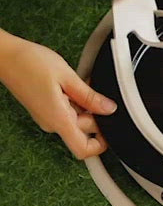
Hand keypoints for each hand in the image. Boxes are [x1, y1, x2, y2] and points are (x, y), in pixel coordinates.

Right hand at [0, 31, 116, 159]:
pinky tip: (73, 86)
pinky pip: (67, 113)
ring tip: (81, 85)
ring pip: (76, 121)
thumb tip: (109, 109)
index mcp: (59, 119)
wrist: (5, 56)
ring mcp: (48, 118)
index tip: (109, 131)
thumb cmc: (29, 63)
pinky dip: (75, 102)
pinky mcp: (46, 111)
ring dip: (85, 106)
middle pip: (83, 132)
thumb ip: (90, 97)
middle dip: (95, 115)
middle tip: (95, 94)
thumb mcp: (68, 77)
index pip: (83, 150)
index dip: (100, 145)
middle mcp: (52, 124)